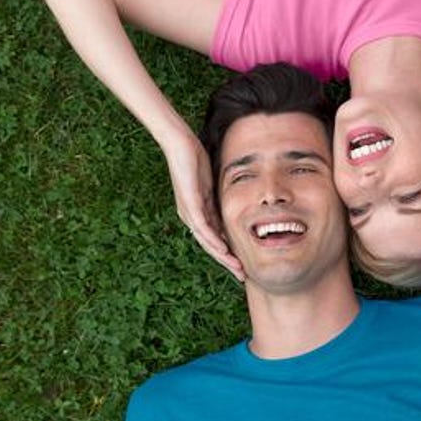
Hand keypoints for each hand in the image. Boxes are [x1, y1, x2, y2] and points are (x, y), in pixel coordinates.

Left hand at [165, 134, 243, 280]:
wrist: (179, 144)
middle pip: (210, 245)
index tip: (240, 265)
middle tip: (241, 275)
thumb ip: (217, 200)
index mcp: (196, 213)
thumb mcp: (209, 184)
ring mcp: (189, 211)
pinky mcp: (189, 202)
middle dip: (227, 261)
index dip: (227, 254)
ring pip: (206, 240)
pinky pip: (202, 226)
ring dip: (222, 256)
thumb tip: (230, 209)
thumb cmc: (193, 160)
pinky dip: (213, 239)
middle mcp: (190, 216)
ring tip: (235, 268)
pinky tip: (223, 249)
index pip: (213, 239)